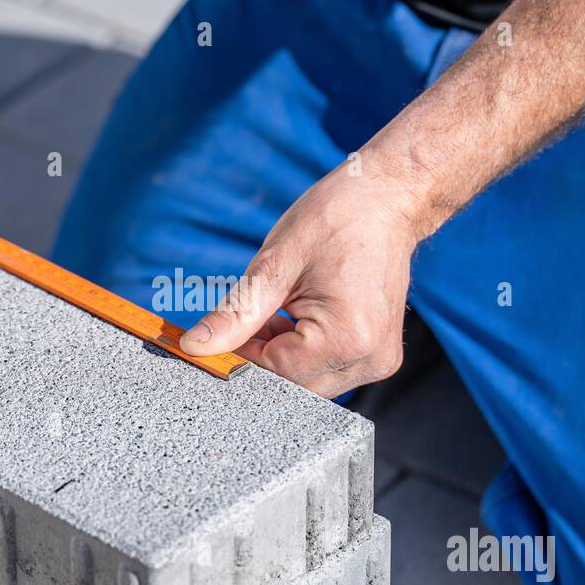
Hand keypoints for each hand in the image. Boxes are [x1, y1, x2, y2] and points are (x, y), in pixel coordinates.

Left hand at [179, 154, 423, 396]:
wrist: (387, 200)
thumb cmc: (337, 219)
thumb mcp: (275, 264)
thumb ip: (235, 314)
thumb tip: (197, 346)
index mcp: (348, 337)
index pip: (275, 373)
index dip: (240, 355)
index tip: (220, 330)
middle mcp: (370, 359)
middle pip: (294, 385)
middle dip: (262, 356)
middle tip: (252, 313)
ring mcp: (379, 360)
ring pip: (308, 382)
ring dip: (282, 355)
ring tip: (281, 307)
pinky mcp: (378, 356)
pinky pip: (327, 370)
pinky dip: (303, 351)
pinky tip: (298, 317)